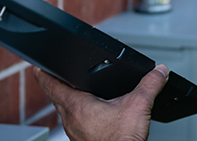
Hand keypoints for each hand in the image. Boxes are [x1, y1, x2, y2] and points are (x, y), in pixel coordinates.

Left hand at [33, 64, 168, 140]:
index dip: (43, 71)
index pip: (50, 83)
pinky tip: (93, 114)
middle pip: (56, 96)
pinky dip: (79, 114)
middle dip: (58, 83)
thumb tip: (159, 71)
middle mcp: (70, 120)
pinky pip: (75, 123)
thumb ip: (150, 84)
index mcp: (77, 105)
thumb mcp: (139, 106)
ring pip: (65, 111)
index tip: (37, 64)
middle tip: (58, 72)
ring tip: (77, 90)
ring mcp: (74, 132)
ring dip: (68, 99)